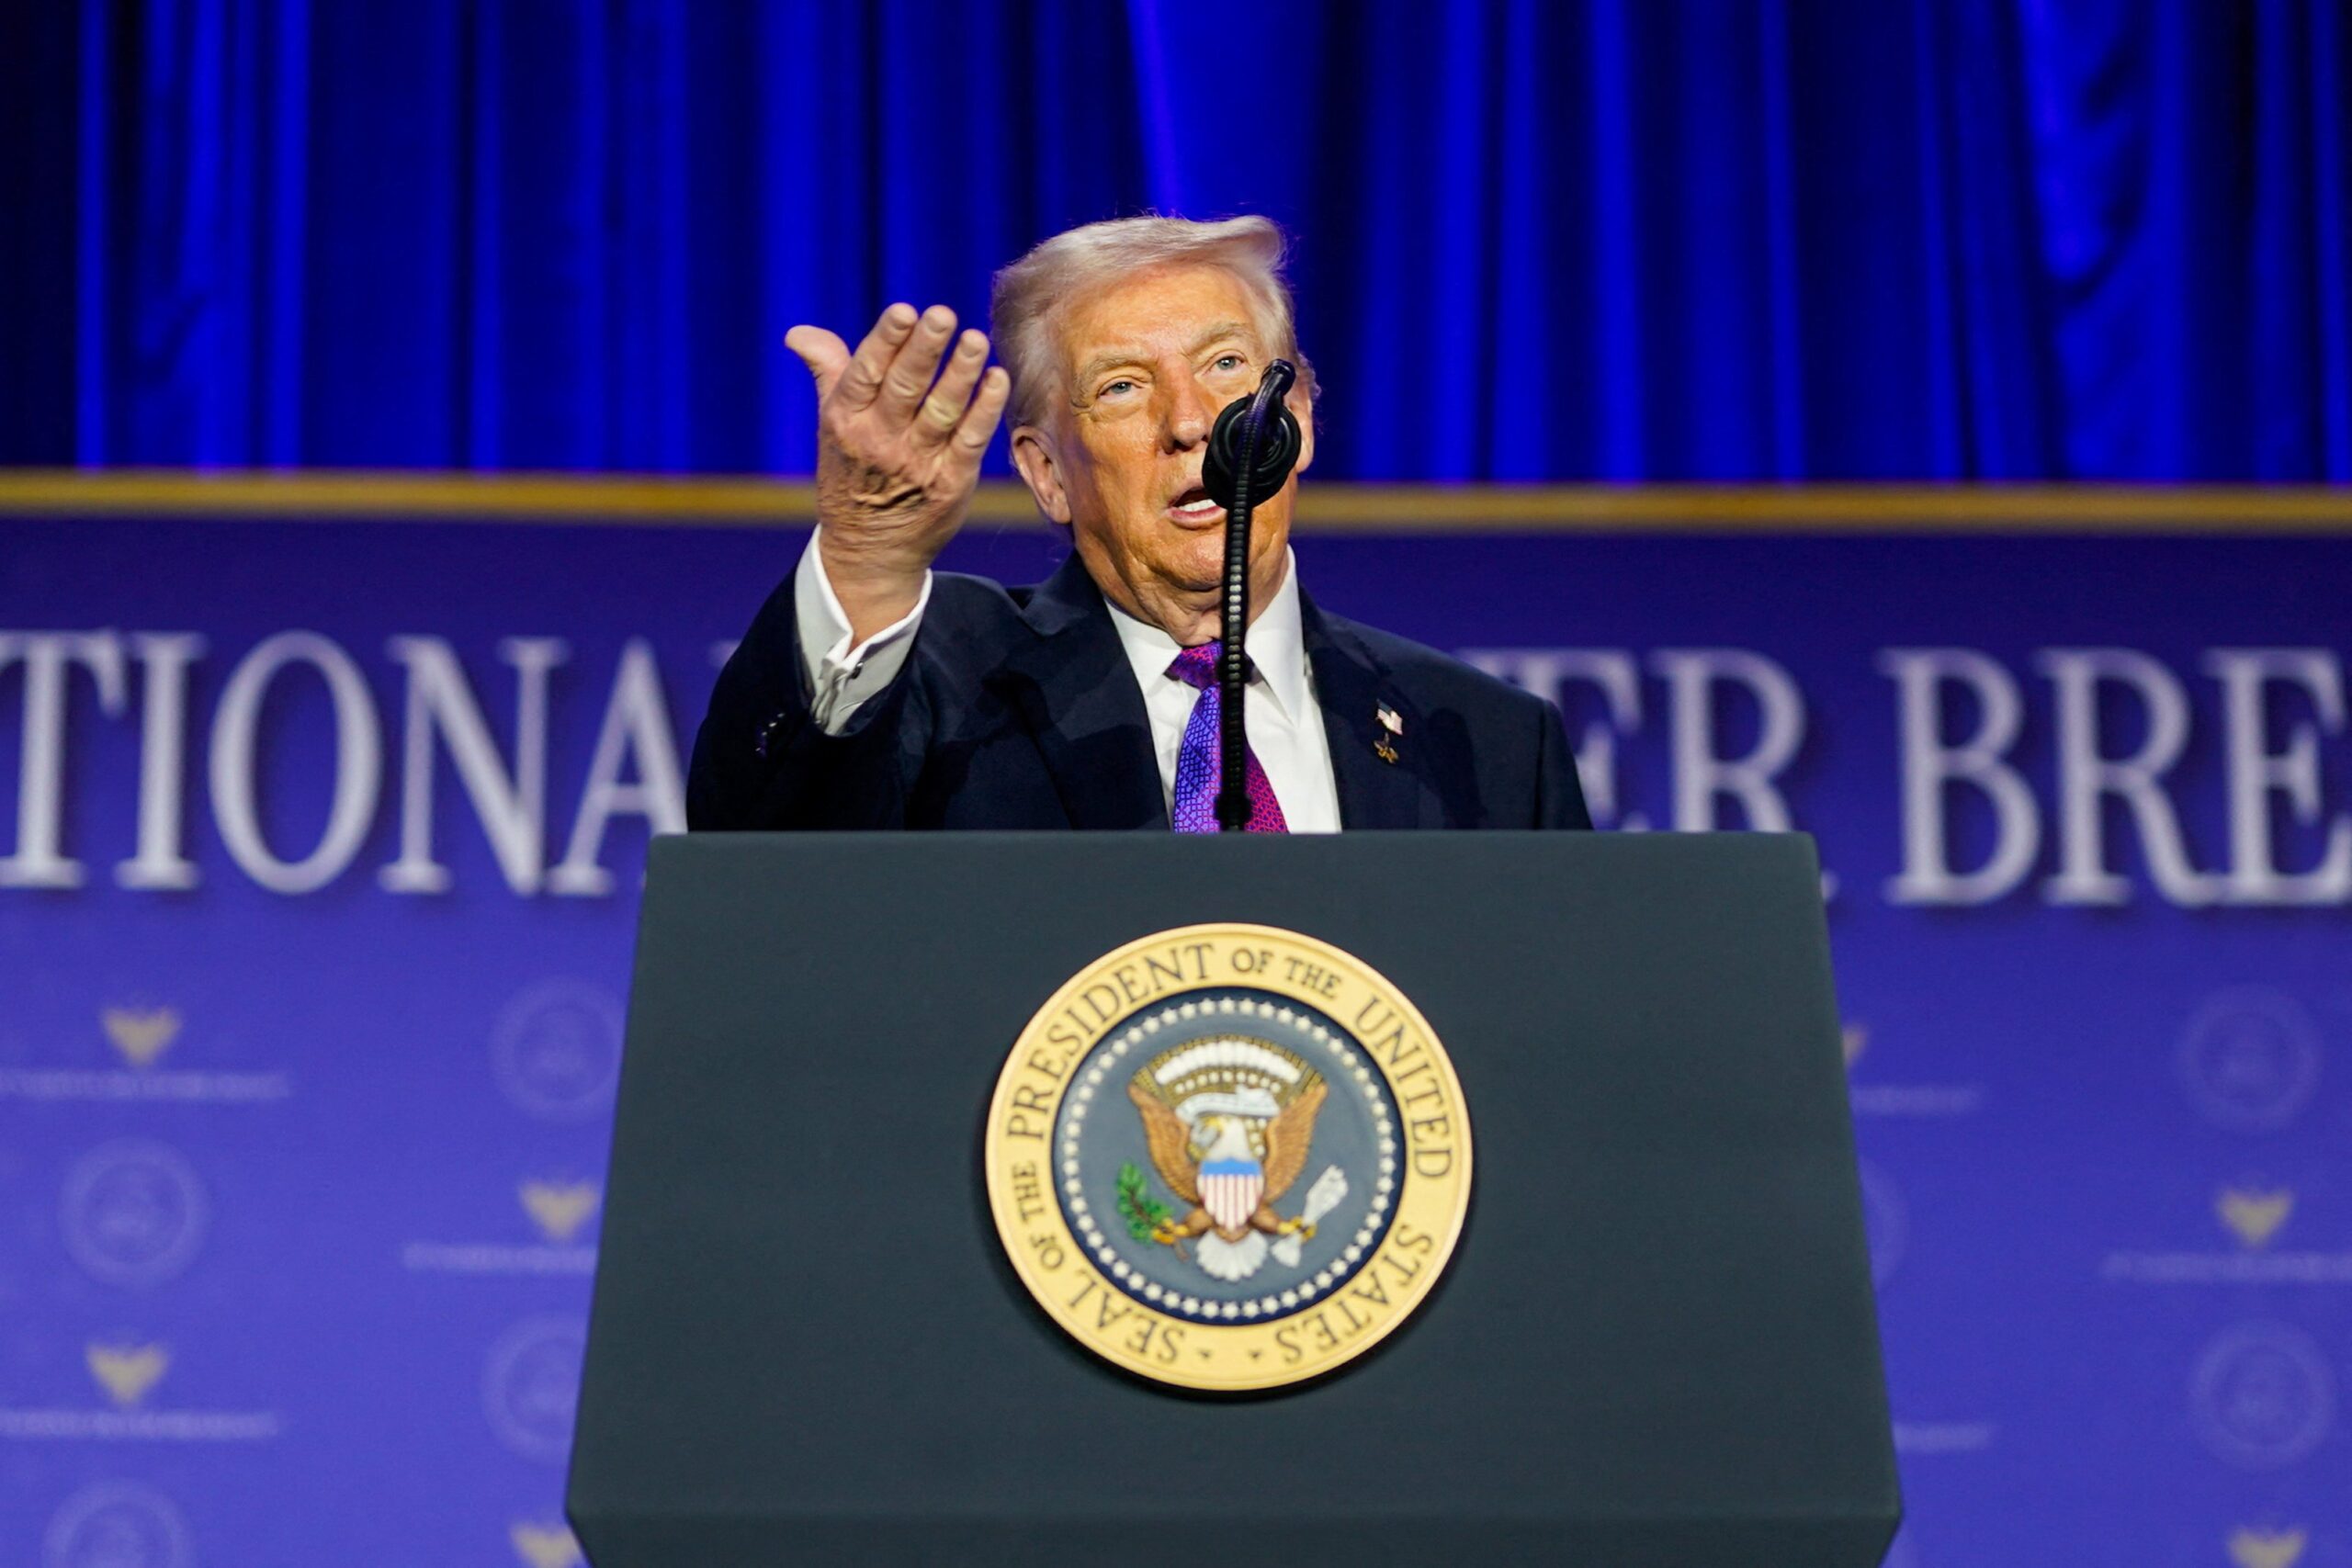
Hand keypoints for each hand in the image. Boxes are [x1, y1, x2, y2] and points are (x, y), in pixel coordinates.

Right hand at [786, 304, 1009, 641]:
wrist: (869, 551)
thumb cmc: (851, 472)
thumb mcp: (831, 422)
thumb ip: (827, 371)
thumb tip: (799, 334)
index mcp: (846, 419)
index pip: (866, 373)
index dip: (886, 341)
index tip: (904, 311)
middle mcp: (879, 441)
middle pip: (905, 388)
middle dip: (924, 350)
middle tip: (943, 315)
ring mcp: (916, 464)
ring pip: (941, 412)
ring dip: (961, 374)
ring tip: (977, 340)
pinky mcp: (950, 484)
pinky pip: (970, 441)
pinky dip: (985, 410)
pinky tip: (997, 379)